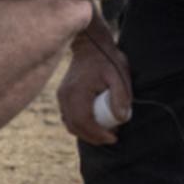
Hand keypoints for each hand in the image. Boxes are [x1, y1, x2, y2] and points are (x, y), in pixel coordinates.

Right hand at [57, 31, 132, 145]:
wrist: (91, 45)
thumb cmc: (106, 59)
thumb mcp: (119, 76)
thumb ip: (120, 97)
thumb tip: (121, 119)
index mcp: (77, 92)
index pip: (83, 121)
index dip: (98, 134)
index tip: (114, 138)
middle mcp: (64, 96)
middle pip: (74, 126)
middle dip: (93, 137)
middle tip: (111, 138)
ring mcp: (61, 96)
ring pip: (70, 123)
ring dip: (86, 132)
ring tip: (105, 131)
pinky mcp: (63, 96)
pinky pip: (68, 117)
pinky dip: (80, 125)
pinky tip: (95, 123)